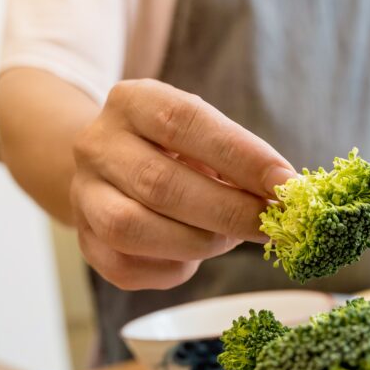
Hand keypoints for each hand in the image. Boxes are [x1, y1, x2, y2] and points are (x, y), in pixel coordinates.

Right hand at [70, 79, 295, 289]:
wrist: (112, 167)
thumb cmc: (176, 151)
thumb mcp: (203, 134)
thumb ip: (238, 159)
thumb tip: (285, 192)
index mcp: (131, 102)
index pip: (184, 123)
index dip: (240, 157)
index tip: (286, 183)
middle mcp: (97, 145)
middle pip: (158, 184)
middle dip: (227, 210)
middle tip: (271, 225)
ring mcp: (83, 195)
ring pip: (133, 228)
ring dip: (196, 242)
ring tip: (230, 239)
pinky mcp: (85, 242)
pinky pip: (127, 267)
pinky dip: (172, 267)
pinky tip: (193, 255)